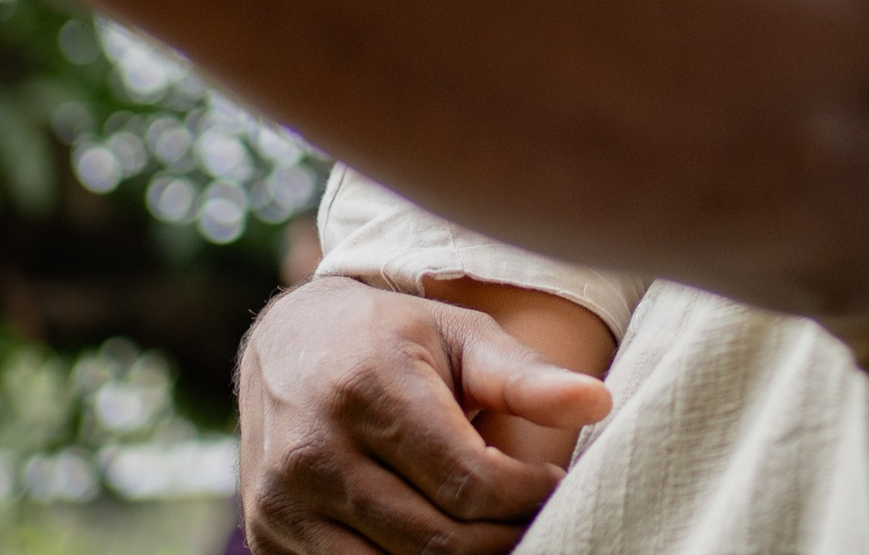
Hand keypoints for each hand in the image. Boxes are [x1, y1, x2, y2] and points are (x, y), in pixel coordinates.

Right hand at [237, 275, 612, 554]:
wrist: (287, 344)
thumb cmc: (393, 335)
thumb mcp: (461, 335)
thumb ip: (526, 377)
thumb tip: (600, 402)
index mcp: (367, 387)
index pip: (468, 483)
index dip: (525, 497)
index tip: (550, 483)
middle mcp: (315, 449)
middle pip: (435, 540)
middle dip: (500, 538)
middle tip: (529, 517)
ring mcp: (284, 501)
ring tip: (489, 529)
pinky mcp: (268, 537)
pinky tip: (440, 540)